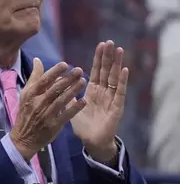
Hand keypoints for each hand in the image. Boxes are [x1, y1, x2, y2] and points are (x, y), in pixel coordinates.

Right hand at [9, 58, 87, 159]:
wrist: (23, 138)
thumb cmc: (26, 113)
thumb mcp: (26, 94)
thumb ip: (34, 77)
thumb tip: (38, 60)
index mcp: (31, 94)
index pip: (43, 80)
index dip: (54, 72)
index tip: (65, 64)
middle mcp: (38, 103)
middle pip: (54, 89)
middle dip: (67, 79)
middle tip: (79, 70)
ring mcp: (46, 115)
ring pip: (61, 101)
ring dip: (73, 91)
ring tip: (83, 81)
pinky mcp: (54, 125)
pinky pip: (66, 115)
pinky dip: (75, 108)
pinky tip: (84, 101)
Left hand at [70, 41, 127, 160]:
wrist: (91, 141)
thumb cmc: (82, 125)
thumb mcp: (69, 106)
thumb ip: (65, 92)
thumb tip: (57, 80)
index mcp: (93, 91)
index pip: (97, 71)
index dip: (99, 58)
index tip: (101, 44)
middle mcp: (103, 92)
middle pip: (107, 71)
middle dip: (108, 57)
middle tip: (110, 41)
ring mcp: (111, 99)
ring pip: (115, 78)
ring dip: (117, 64)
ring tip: (119, 50)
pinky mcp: (116, 107)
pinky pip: (121, 92)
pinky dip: (123, 81)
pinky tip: (125, 70)